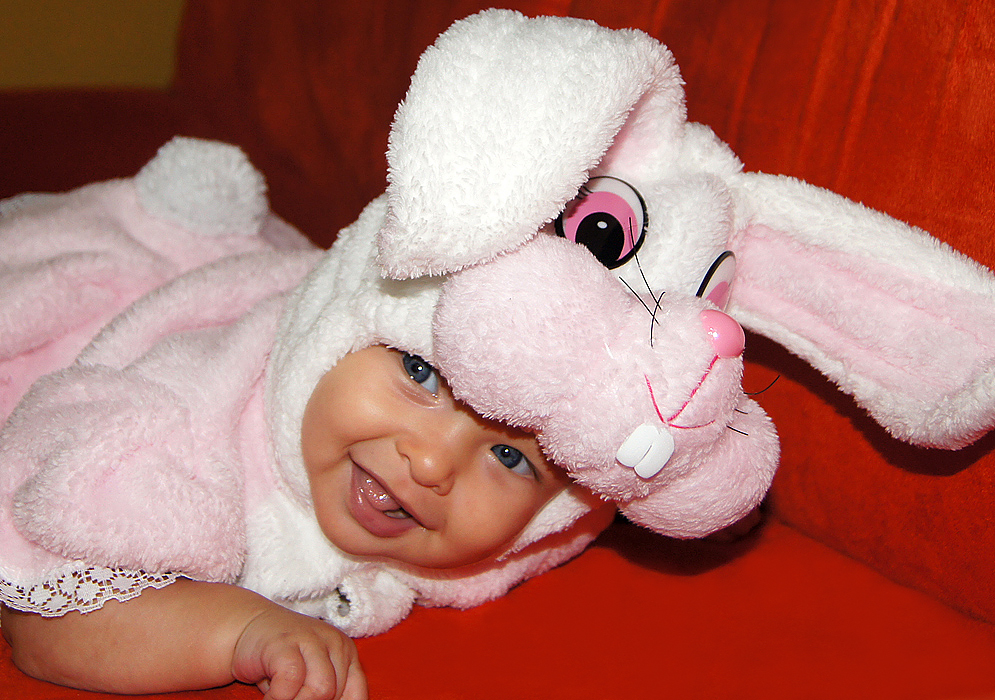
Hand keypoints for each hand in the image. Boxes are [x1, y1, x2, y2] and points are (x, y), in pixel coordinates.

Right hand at [232, 605, 367, 699]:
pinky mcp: (285, 643)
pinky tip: (269, 695)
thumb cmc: (281, 660)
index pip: (357, 694)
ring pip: (320, 690)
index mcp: (346, 653)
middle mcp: (335, 643)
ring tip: (281, 697)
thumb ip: (325, 692)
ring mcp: (311, 639)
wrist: (247, 627)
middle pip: (335, 695)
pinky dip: (277, 697)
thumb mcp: (312, 677)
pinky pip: (291, 682)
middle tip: (291, 698)